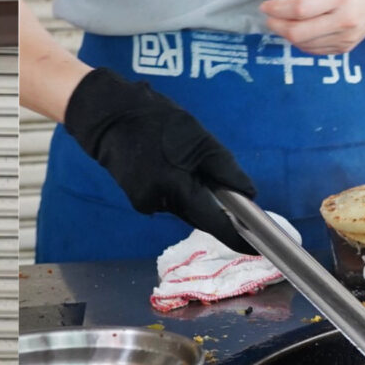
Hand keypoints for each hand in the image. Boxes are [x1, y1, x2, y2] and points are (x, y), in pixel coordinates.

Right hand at [62, 70, 260, 252]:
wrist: (110, 117)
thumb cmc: (156, 120)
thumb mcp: (199, 138)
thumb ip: (224, 168)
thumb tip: (248, 194)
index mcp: (175, 186)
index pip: (212, 221)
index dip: (235, 236)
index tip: (254, 247)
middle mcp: (159, 202)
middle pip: (198, 216)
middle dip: (217, 209)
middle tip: (235, 197)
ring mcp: (146, 204)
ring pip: (184, 208)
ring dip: (196, 195)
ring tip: (191, 165)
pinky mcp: (139, 200)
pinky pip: (169, 201)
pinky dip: (178, 189)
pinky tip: (171, 167)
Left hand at [258, 0, 364, 55]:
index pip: (300, 8)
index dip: (278, 9)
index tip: (266, 5)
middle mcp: (346, 19)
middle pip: (299, 32)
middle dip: (277, 26)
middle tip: (269, 18)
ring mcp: (347, 37)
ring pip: (304, 44)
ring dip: (286, 35)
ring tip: (282, 21)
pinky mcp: (346, 47)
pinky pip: (314, 49)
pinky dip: (301, 41)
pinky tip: (299, 28)